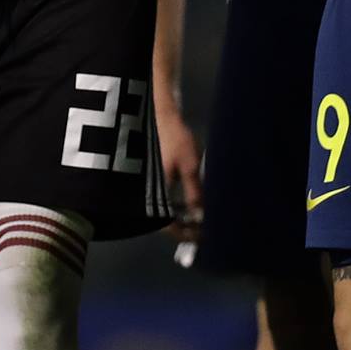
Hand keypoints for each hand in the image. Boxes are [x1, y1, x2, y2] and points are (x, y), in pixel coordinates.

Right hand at [157, 103, 203, 243]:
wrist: (160, 114)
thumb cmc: (174, 140)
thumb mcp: (190, 167)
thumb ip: (195, 194)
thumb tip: (202, 217)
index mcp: (155, 194)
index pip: (169, 227)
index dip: (187, 234)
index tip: (203, 235)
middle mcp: (147, 194)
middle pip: (166, 221)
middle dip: (185, 227)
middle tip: (204, 227)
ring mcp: (147, 186)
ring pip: (164, 210)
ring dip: (181, 215)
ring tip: (200, 215)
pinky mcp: (150, 178)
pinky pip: (163, 199)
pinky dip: (177, 204)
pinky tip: (189, 200)